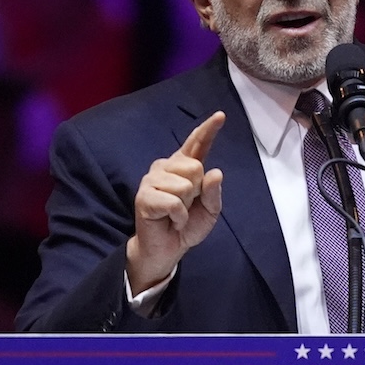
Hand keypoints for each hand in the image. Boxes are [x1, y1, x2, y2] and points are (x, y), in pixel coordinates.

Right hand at [126, 111, 225, 293]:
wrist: (167, 249)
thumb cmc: (187, 225)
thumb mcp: (210, 211)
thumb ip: (214, 192)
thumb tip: (215, 172)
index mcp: (184, 166)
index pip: (197, 144)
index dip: (208, 129)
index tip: (220, 116)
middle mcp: (166, 167)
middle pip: (195, 167)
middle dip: (197, 191)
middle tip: (186, 205)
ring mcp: (152, 179)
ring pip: (185, 185)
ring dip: (186, 206)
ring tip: (176, 214)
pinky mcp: (144, 196)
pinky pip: (173, 202)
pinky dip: (178, 216)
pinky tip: (171, 220)